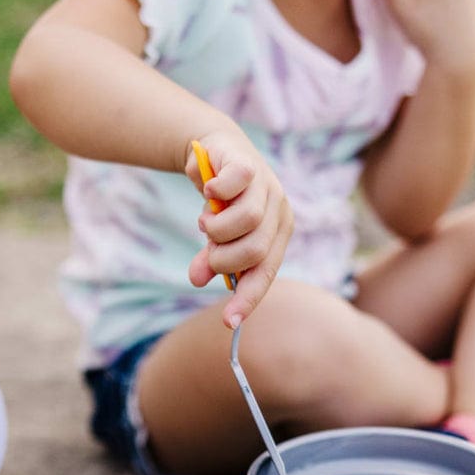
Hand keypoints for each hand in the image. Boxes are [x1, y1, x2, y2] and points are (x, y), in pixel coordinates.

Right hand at [185, 130, 291, 327]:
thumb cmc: (222, 202)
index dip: (247, 299)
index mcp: (277, 235)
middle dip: (222, 259)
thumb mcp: (216, 238)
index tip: (228, 322)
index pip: (265, 274)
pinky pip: (233, 186)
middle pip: (254, 251)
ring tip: (206, 222)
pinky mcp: (249, 164)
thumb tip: (196, 281)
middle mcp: (279, 212)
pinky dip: (214, 193)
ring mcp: (267, 186)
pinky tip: (208, 190)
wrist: (217, 151)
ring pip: (245, 222)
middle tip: (207, 252)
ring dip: (214, 229)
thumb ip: (210, 260)